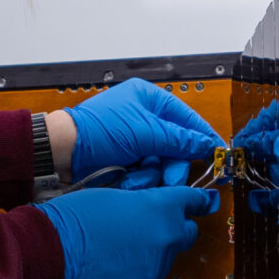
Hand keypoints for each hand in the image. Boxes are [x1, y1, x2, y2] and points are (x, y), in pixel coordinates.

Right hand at [39, 186, 217, 278]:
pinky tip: (103, 275)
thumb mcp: (112, 196)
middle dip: (173, 231)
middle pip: (184, 236)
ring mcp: (153, 273)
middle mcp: (165, 240)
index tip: (204, 202)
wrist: (46, 253)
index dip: (196, 201)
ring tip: (112, 254)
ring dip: (146, 258)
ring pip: (159, 264)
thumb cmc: (71, 218)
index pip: (191, 202)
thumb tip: (148, 215)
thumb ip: (140, 206)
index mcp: (160, 209)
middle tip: (150, 231)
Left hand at [54, 80, 220, 186]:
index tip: (217, 152)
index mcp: (148, 99)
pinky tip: (127, 179)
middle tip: (173, 177)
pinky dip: (139, 179)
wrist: (61, 153)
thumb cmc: (95, 131)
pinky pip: (146, 172)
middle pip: (176, 145)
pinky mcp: (126, 160)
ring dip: (152, 174)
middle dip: (173, 164)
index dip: (202, 136)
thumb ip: (179, 139)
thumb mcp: (145, 133)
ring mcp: (135, 140)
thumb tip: (206, 143)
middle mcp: (143, 118)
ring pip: (162, 163)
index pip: (186, 117)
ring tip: (137, 176)